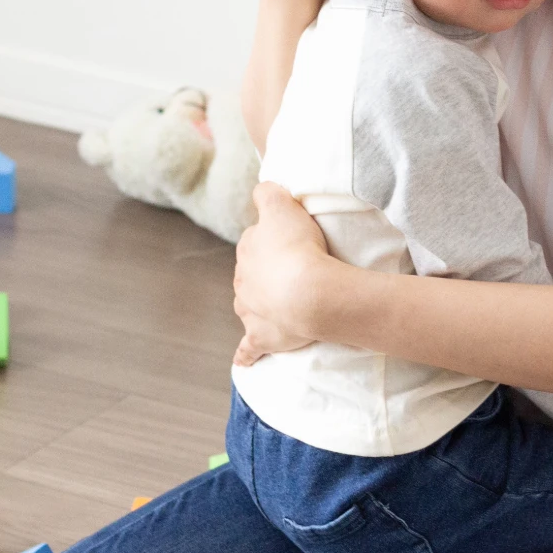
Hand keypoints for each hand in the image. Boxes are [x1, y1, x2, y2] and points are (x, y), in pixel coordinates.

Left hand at [231, 183, 334, 366]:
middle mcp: (243, 281)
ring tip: (280, 304)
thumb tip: (261, 191)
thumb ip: (267, 193)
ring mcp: (251, 310)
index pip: (254, 240)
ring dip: (258, 304)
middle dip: (266, 272)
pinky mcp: (262, 337)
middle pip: (252, 273)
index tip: (291, 241)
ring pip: (248, 304)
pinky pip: (249, 348)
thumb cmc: (298, 247)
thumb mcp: (281, 205)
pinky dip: (246, 354)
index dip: (273, 239)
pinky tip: (243, 361)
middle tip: (294, 270)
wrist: (309, 292)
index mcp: (247, 250)